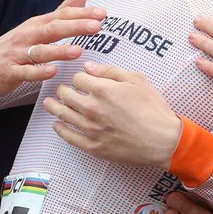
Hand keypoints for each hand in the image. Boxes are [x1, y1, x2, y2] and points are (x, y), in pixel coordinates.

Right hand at [0, 0, 105, 117]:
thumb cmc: (12, 47)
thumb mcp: (36, 27)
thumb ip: (60, 12)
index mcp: (36, 25)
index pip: (61, 16)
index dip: (82, 14)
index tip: (102, 13)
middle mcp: (27, 36)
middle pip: (53, 29)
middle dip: (75, 27)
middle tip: (96, 26)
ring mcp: (18, 54)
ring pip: (40, 51)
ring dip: (58, 50)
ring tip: (77, 50)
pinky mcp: (10, 72)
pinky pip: (26, 72)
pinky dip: (38, 72)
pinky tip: (51, 71)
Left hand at [45, 62, 181, 166]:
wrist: (163, 140)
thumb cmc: (153, 109)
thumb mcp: (137, 80)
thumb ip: (110, 71)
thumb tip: (88, 66)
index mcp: (102, 89)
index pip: (78, 78)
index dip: (79, 77)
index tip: (82, 79)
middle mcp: (92, 108)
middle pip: (66, 95)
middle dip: (63, 90)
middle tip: (62, 90)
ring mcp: (90, 129)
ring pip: (63, 114)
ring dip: (54, 107)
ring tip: (49, 104)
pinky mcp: (93, 147)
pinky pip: (69, 137)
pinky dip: (60, 129)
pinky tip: (57, 125)